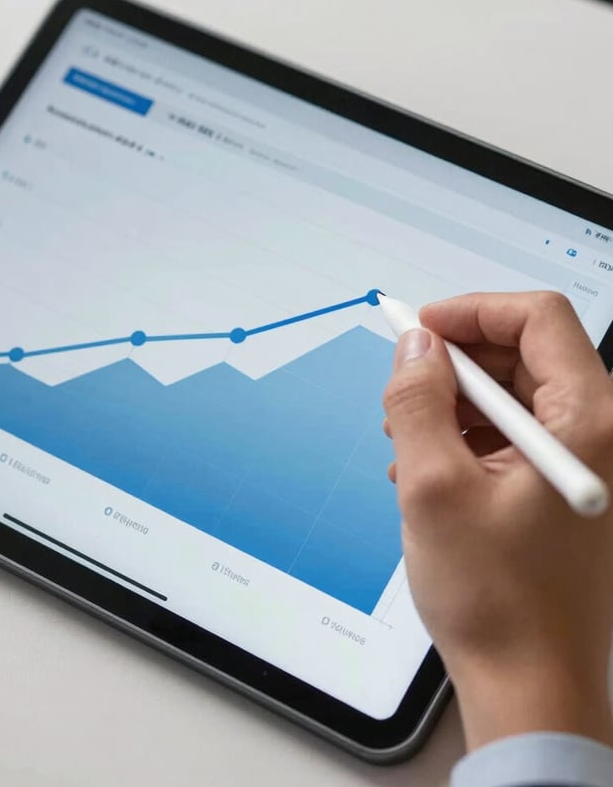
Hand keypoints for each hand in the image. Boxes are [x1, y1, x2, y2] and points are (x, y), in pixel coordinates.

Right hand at [382, 292, 612, 750]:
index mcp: (588, 424)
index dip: (471, 312)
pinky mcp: (563, 488)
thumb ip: (418, 402)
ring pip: (514, 397)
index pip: (537, 320)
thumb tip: (413, 347)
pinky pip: (514, 436)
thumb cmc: (497, 602)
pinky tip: (427, 471)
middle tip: (403, 390)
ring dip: (454, 406)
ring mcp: (584, 464)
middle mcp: (599, 436)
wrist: (530, 685)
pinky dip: (467, 439)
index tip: (420, 330)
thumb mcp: (433, 487)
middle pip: (524, 356)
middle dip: (455, 365)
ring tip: (405, 443)